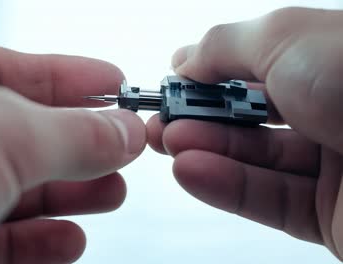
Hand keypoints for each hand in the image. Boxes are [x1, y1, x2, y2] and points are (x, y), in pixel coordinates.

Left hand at [0, 34, 145, 262]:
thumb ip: (70, 133)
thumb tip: (125, 129)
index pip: (13, 72)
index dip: (70, 77)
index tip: (115, 85)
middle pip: (17, 137)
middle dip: (78, 145)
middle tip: (123, 151)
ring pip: (6, 196)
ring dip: (65, 198)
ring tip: (109, 195)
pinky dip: (33, 247)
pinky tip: (67, 242)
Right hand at [147, 7, 342, 259]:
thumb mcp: (286, 37)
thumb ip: (226, 45)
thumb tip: (186, 59)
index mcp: (330, 60)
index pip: (255, 68)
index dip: (208, 75)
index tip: (171, 84)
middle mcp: (335, 110)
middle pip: (250, 117)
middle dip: (199, 117)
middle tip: (159, 120)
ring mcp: (335, 166)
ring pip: (255, 160)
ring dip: (204, 150)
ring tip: (167, 143)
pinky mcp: (333, 216)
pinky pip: (270, 199)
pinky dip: (225, 185)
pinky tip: (191, 171)